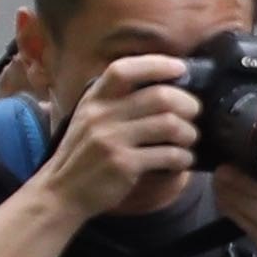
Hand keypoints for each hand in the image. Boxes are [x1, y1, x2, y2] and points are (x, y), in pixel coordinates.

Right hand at [35, 51, 197, 217]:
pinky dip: (183, 157)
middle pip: (159, 97)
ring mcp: (112, 140)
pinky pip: (168, 154)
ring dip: (189, 132)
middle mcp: (101, 116)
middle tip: (194, 112)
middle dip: (187, 103)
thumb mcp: (88, 119)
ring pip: (169, 125)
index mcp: (94, 100)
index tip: (180, 68)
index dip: (156, 64)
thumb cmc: (83, 154)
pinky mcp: (124, 164)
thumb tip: (161, 86)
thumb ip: (114, 102)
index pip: (124, 69)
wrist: (61, 192)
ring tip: (189, 138)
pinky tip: (183, 160)